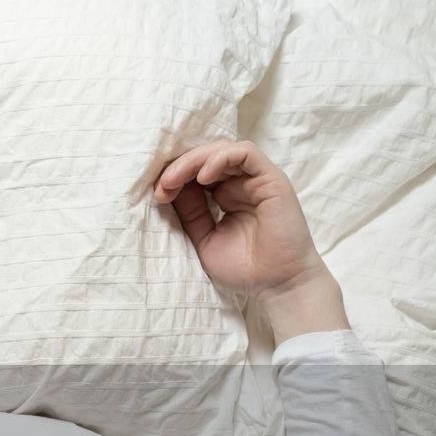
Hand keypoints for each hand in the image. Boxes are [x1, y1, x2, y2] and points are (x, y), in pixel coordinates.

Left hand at [153, 140, 348, 342]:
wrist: (277, 285)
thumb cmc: (245, 268)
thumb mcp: (204, 239)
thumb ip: (190, 213)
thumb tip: (168, 187)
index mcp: (225, 196)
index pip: (196, 172)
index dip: (174, 177)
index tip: (158, 195)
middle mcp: (240, 184)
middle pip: (206, 157)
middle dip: (178, 167)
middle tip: (161, 186)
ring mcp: (256, 180)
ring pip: (222, 150)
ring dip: (194, 160)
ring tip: (174, 180)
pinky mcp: (271, 179)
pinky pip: (246, 153)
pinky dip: (220, 158)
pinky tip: (202, 177)